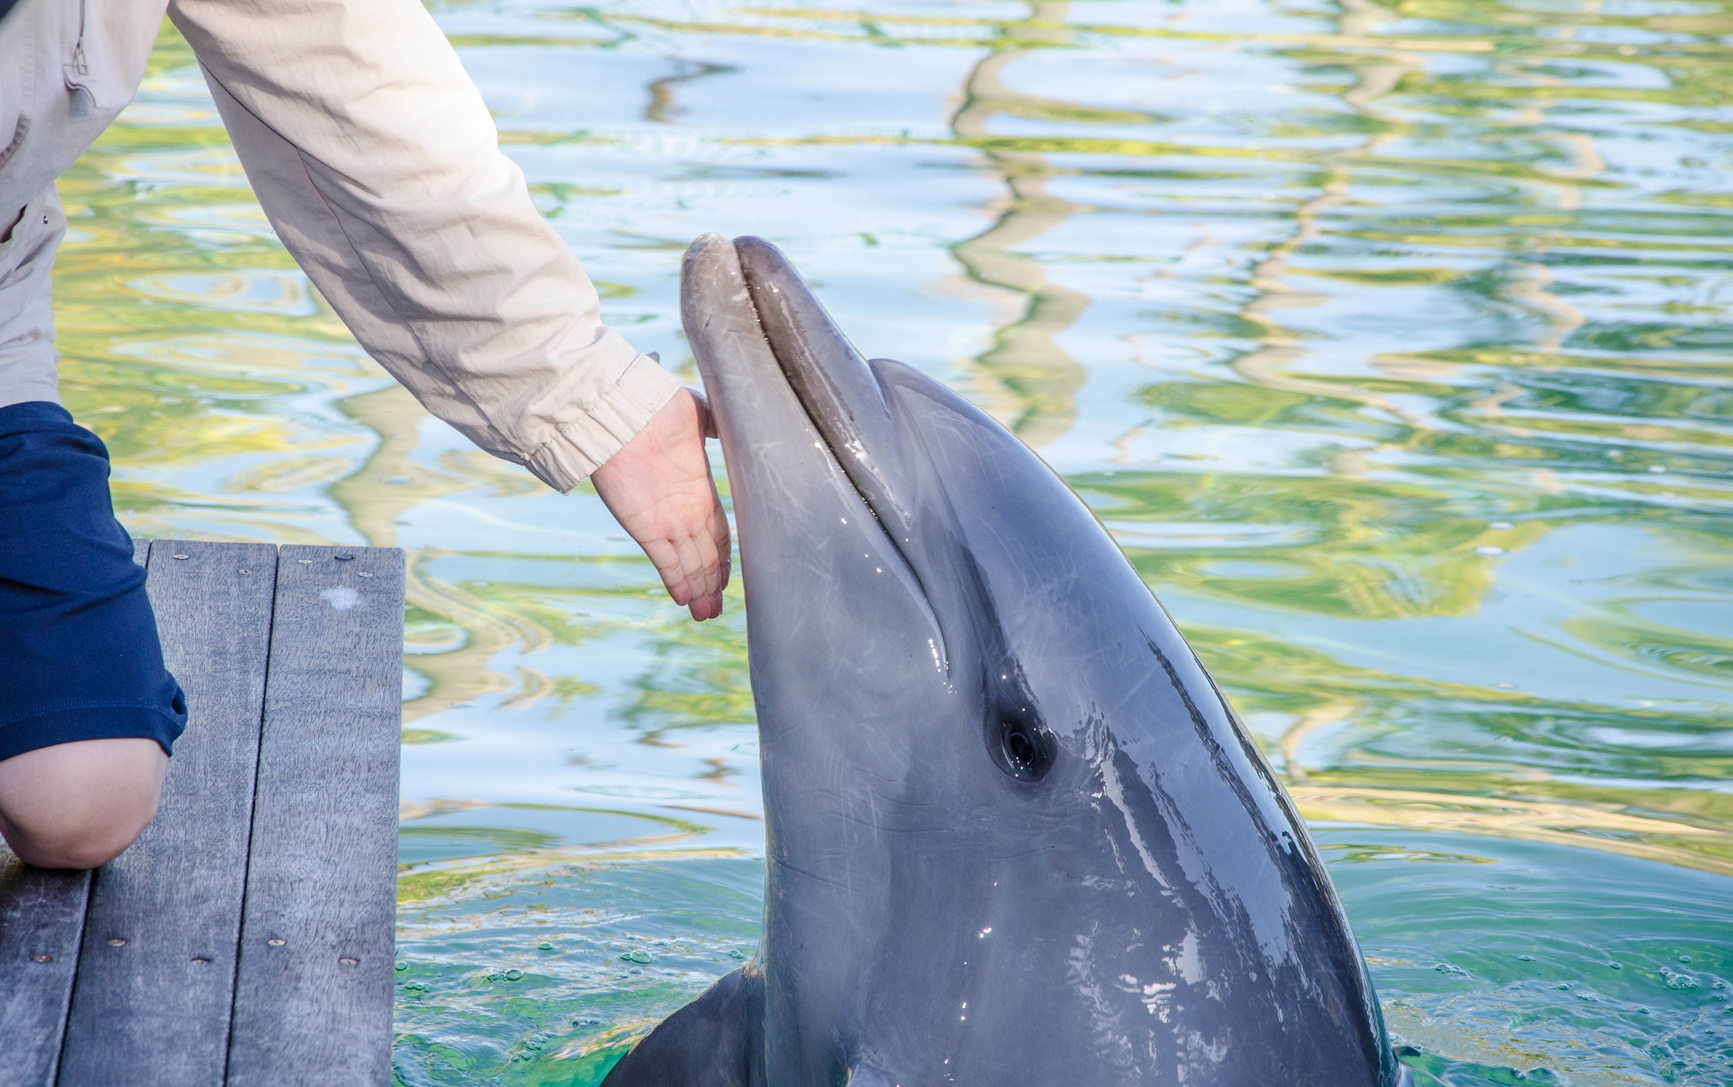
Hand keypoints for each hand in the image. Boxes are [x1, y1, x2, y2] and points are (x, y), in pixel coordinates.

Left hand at [591, 388, 730, 620]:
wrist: (626, 411)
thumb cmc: (661, 409)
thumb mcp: (699, 414)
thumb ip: (717, 425)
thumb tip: (730, 421)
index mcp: (698, 490)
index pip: (716, 531)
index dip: (722, 555)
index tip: (725, 575)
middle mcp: (683, 511)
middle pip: (703, 556)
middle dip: (710, 584)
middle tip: (715, 609)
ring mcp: (665, 521)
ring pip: (688, 565)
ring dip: (698, 591)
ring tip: (705, 614)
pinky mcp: (646, 528)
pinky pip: (666, 562)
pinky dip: (676, 581)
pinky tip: (685, 600)